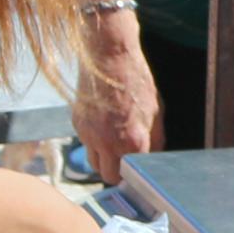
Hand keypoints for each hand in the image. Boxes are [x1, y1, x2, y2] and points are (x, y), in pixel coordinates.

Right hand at [73, 11, 159, 182]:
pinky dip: (94, 141)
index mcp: (131, 142)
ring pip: (93, 162)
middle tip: (125, 161)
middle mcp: (107, 143)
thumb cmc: (136, 80)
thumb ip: (155, 138)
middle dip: (116, 172)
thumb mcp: (156, 110)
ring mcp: (88, 134)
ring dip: (104, 159)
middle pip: (107, 176)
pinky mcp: (77, 124)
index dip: (133, 175)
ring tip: (115, 144)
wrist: (109, 56)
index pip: (129, 176)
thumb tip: (154, 155)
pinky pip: (85, 143)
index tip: (137, 171)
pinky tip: (104, 125)